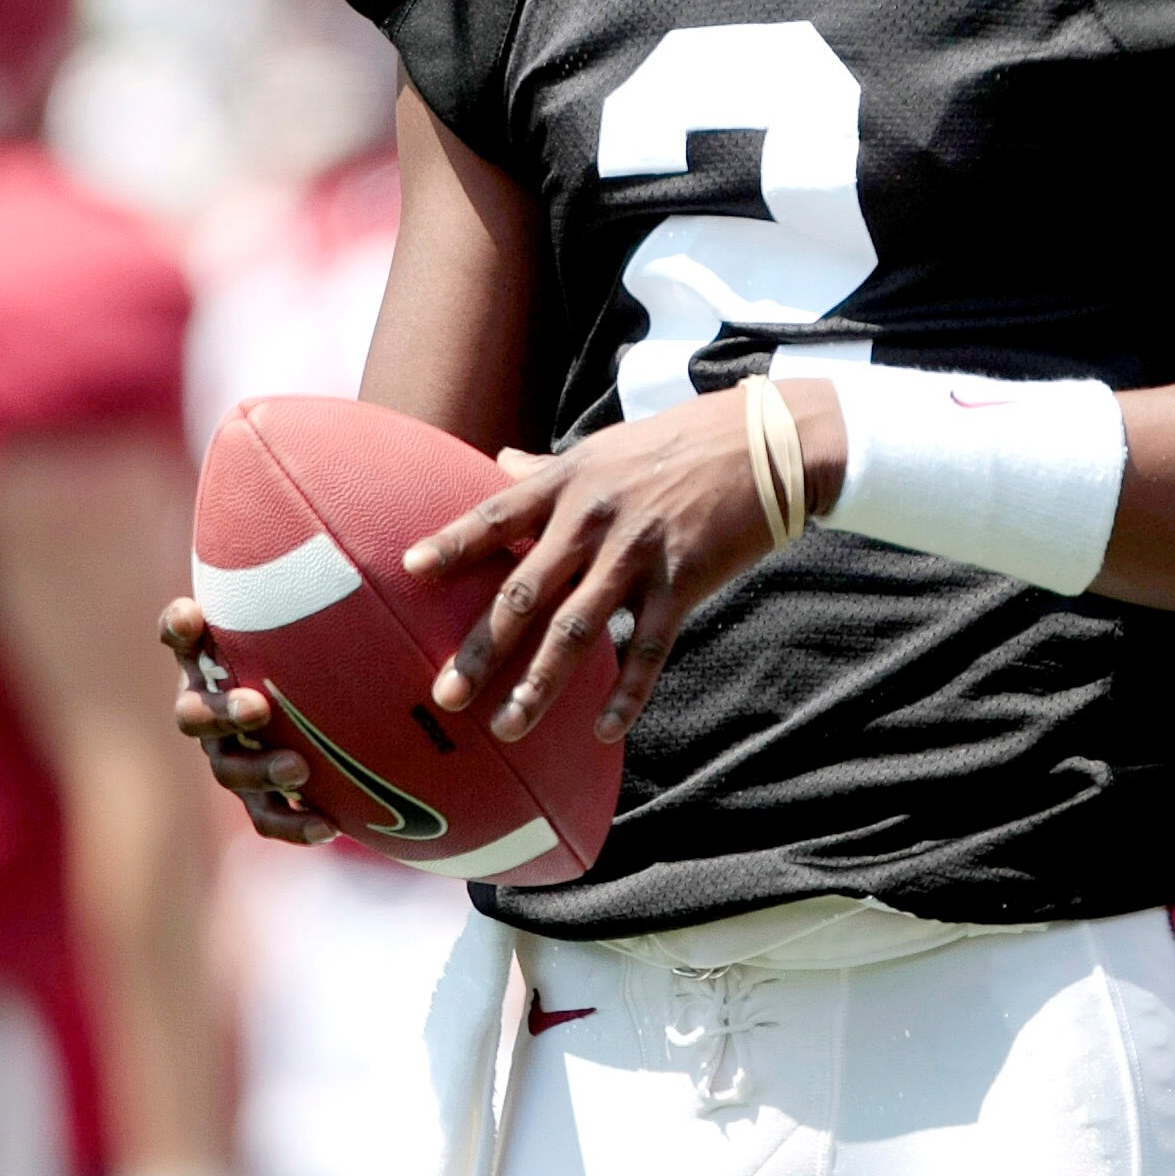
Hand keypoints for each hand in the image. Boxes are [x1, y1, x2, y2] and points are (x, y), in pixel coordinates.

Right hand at [159, 596, 335, 846]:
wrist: (328, 702)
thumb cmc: (318, 640)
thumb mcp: (315, 611)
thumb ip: (319, 584)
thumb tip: (360, 537)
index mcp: (210, 657)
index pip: (180, 634)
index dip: (179, 627)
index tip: (193, 615)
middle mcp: (209, 705)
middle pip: (194, 714)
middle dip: (221, 713)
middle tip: (258, 708)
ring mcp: (229, 754)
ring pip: (229, 770)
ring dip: (260, 771)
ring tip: (299, 769)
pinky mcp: (259, 796)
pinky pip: (267, 817)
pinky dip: (294, 824)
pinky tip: (330, 826)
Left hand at [406, 378, 845, 747]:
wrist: (765, 444)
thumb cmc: (678, 442)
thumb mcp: (605, 447)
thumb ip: (547, 466)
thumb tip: (497, 461)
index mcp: (572, 480)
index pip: (498, 514)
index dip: (453, 542)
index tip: (410, 572)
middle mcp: (596, 517)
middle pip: (525, 591)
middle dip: (482, 648)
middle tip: (444, 695)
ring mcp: (639, 551)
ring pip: (577, 630)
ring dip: (539, 685)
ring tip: (506, 730)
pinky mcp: (683, 581)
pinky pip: (647, 648)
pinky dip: (626, 693)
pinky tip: (602, 733)